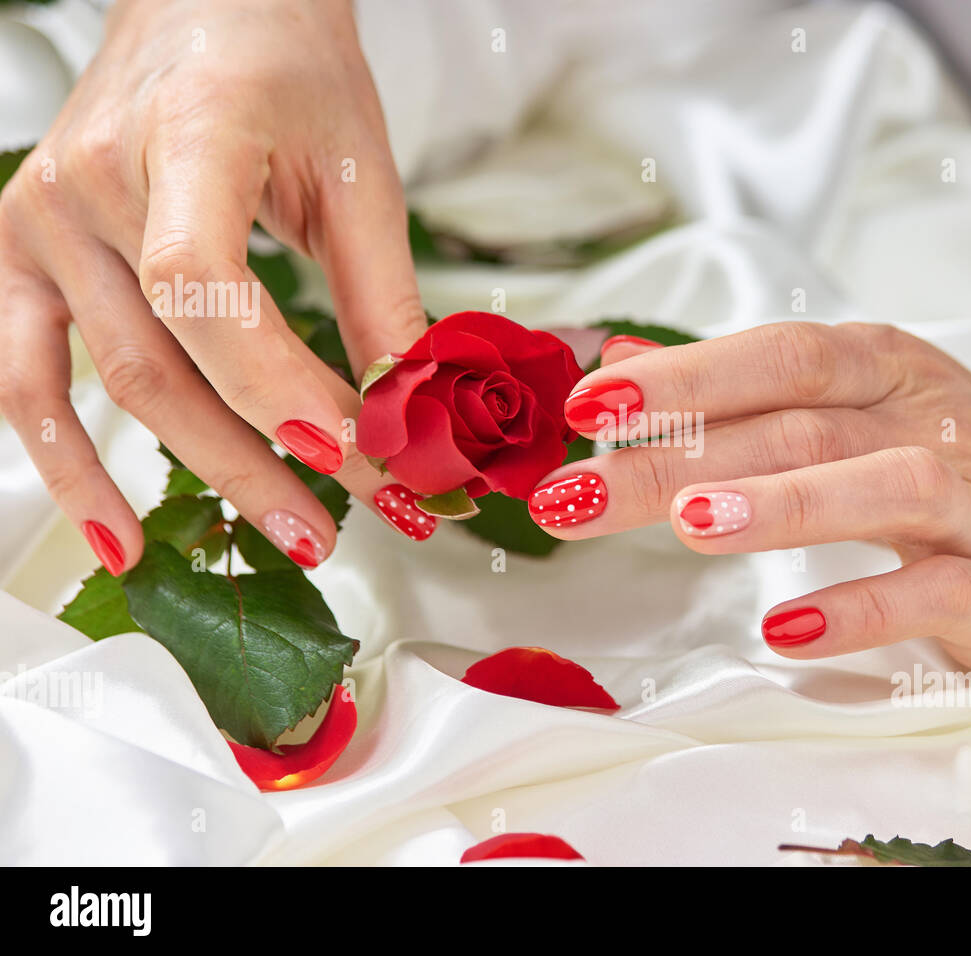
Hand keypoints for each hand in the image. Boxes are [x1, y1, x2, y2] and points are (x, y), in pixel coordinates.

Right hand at [0, 0, 433, 573]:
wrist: (212, 10)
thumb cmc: (288, 73)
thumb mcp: (360, 174)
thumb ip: (384, 298)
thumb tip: (416, 416)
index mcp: (184, 138)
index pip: (204, 290)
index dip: (275, 387)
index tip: (355, 455)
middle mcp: (90, 181)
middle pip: (164, 362)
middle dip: (261, 462)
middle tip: (339, 528)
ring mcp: (41, 221)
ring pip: (113, 386)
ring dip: (199, 477)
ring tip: (283, 539)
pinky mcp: (22, 254)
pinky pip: (26, 380)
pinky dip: (67, 465)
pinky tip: (120, 536)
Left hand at [531, 323, 970, 678]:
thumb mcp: (871, 399)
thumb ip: (749, 386)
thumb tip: (624, 363)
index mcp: (888, 373)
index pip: (779, 358)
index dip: (686, 373)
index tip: (589, 403)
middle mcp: (929, 426)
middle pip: (797, 429)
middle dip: (679, 456)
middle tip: (574, 490)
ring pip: (878, 489)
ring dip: (781, 504)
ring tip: (687, 524)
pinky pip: (935, 595)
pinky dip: (864, 608)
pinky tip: (791, 627)